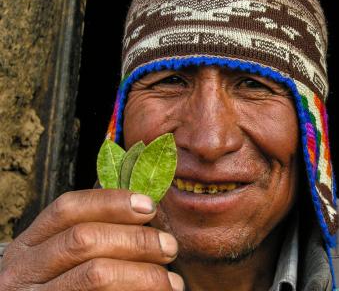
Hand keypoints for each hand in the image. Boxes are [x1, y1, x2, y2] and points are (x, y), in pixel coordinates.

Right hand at [0, 189, 184, 289]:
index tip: (150, 206)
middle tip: (170, 247)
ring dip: (144, 273)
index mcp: (28, 246)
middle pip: (85, 239)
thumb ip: (97, 230)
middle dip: (136, 239)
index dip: (111, 202)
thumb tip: (145, 206)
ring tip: (171, 281)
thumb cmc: (67, 286)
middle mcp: (22, 272)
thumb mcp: (65, 256)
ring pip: (97, 274)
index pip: (67, 209)